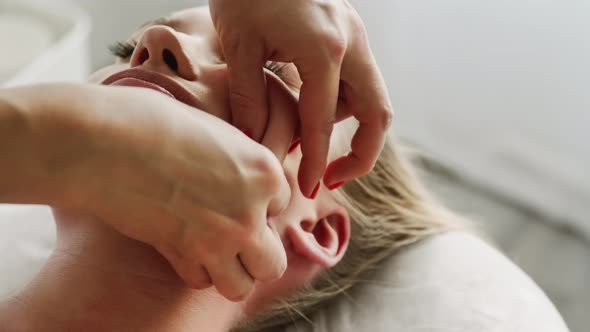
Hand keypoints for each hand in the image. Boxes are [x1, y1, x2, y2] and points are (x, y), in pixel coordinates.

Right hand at [20, 83, 296, 300]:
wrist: (104, 139)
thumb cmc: (156, 121)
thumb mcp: (216, 131)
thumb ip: (243, 163)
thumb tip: (250, 183)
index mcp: (266, 171)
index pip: (281, 205)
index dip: (257, 201)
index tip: (230, 191)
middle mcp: (250, 211)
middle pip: (273, 262)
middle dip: (257, 253)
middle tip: (233, 234)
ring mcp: (218, 239)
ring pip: (242, 286)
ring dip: (230, 272)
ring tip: (213, 250)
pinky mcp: (182, 254)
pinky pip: (201, 281)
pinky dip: (194, 270)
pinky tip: (181, 246)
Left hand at [210, 0, 392, 196]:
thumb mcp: (241, 45)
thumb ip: (252, 98)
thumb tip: (255, 143)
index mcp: (324, 50)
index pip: (325, 123)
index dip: (318, 162)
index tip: (311, 190)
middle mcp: (351, 44)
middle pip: (378, 114)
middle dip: (362, 154)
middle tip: (333, 178)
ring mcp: (356, 35)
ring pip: (370, 97)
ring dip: (348, 126)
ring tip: (306, 140)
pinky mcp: (349, 31)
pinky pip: (358, 78)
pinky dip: (341, 102)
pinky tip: (309, 108)